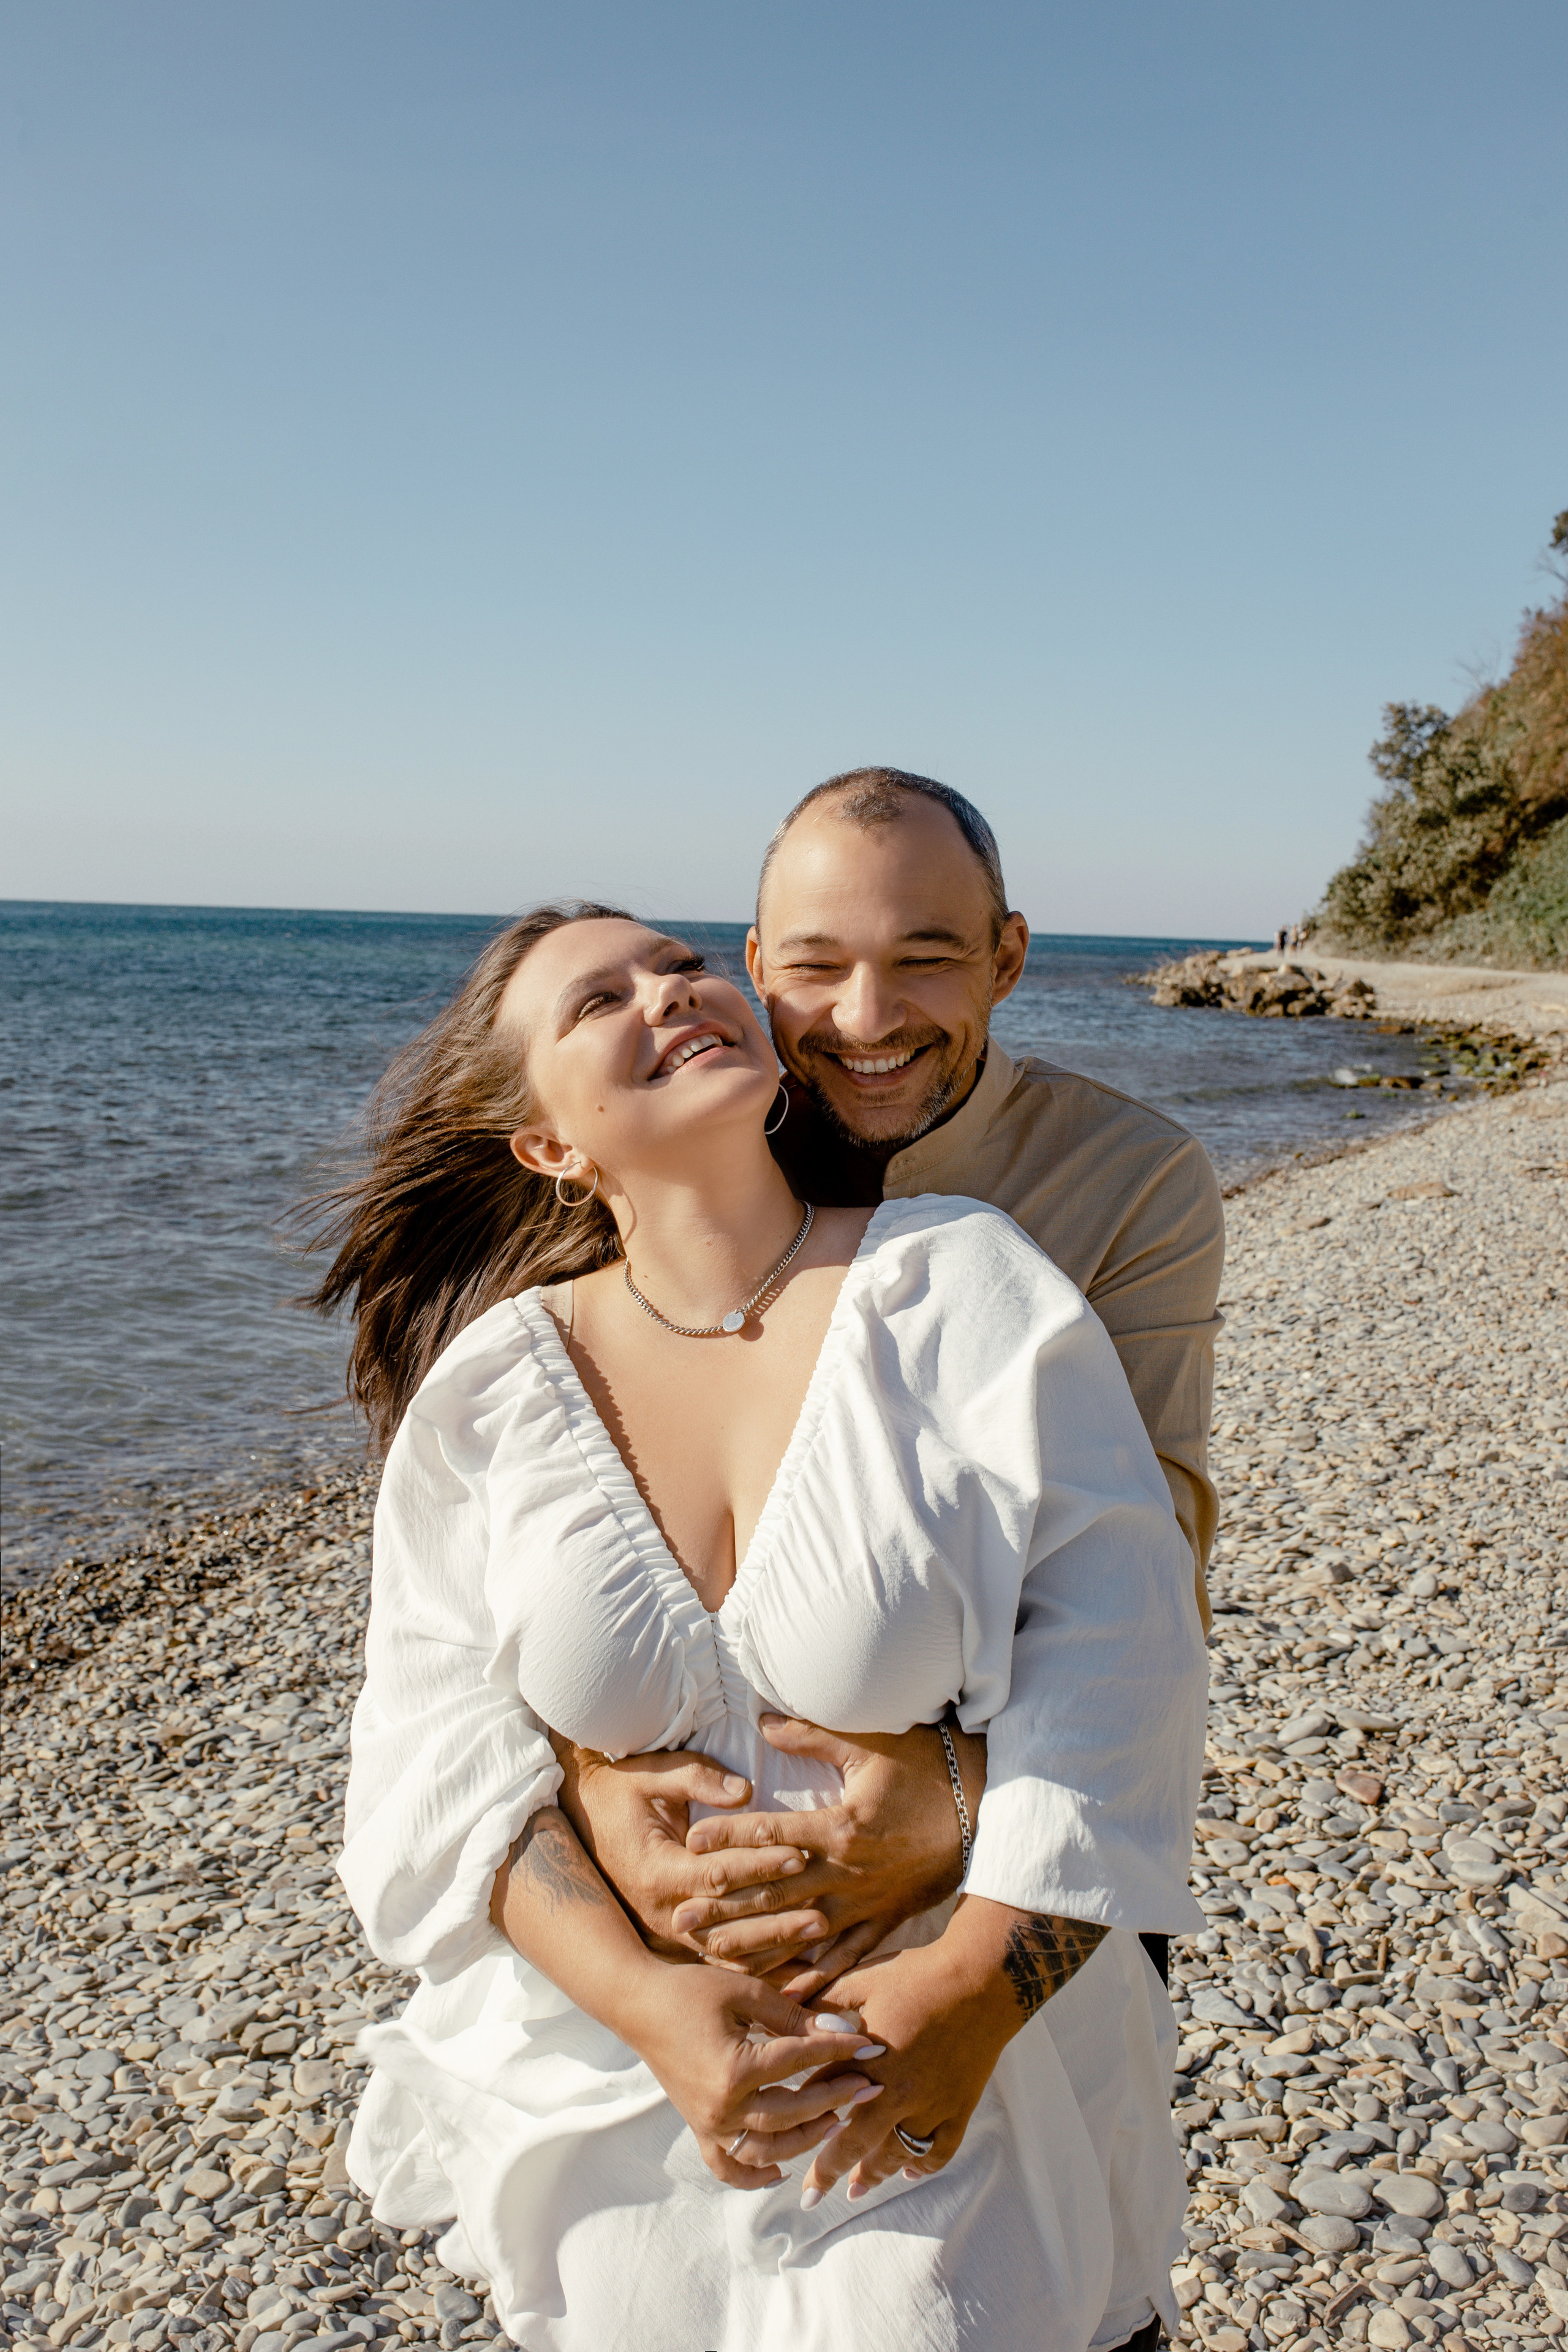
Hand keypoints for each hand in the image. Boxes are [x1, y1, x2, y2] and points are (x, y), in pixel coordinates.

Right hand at [552, 1736, 830, 1958]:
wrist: (581, 1819)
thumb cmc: (620, 1791)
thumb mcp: (651, 1774)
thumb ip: (698, 1779)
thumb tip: (745, 1792)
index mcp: (654, 1870)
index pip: (717, 1872)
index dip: (759, 1865)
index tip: (800, 1855)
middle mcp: (659, 1909)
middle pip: (728, 1918)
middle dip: (777, 1914)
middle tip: (824, 1911)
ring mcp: (665, 1929)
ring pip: (727, 1947)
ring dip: (773, 1943)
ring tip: (818, 1934)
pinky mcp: (673, 1938)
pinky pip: (719, 1957)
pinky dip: (756, 1959)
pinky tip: (793, 1958)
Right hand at [623, 1964, 884, 2188]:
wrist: (639, 2005)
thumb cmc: (692, 1990)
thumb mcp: (745, 1992)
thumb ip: (792, 2016)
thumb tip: (841, 2032)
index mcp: (734, 2069)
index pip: (800, 2061)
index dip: (838, 2051)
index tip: (870, 2047)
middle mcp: (721, 2106)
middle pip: (791, 2112)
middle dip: (834, 2098)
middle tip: (866, 2086)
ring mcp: (708, 2123)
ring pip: (767, 2149)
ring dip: (804, 2140)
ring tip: (835, 2121)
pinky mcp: (698, 2129)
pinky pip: (728, 2167)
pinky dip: (754, 2175)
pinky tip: (780, 2169)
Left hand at [676, 1715, 987, 1995]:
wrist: (984, 1814)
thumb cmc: (926, 1771)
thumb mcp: (871, 1744)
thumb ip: (813, 1737)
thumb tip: (762, 1721)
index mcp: (838, 1826)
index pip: (772, 1833)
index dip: (729, 1836)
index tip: (690, 1842)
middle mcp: (845, 1871)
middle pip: (774, 1893)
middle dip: (724, 1906)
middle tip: (679, 1918)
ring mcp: (864, 1903)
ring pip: (800, 1930)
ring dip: (755, 1944)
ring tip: (712, 1955)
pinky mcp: (884, 1921)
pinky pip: (844, 1956)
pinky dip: (814, 1974)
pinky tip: (784, 1990)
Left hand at [797, 1940, 1012, 2205]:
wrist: (983, 1978)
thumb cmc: (918, 1975)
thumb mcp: (863, 1980)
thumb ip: (822, 2001)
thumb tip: (782, 1999)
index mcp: (868, 2062)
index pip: (825, 2100)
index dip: (801, 2122)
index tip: (779, 2140)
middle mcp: (898, 2092)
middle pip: (857, 2143)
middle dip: (830, 2171)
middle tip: (811, 2198)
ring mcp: (932, 2105)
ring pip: (897, 2154)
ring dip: (874, 2173)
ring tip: (857, 2188)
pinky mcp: (960, 2108)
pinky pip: (940, 2150)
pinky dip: (924, 2165)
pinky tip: (911, 2173)